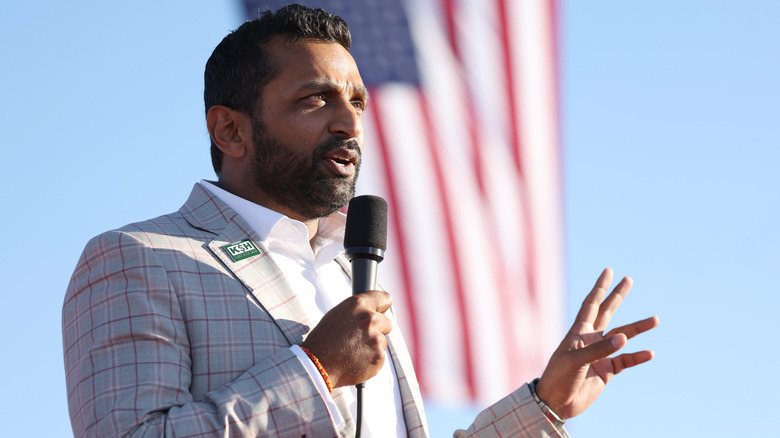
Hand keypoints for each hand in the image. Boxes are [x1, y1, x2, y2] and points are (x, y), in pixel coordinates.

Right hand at [301, 290, 392, 387]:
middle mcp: (370, 319)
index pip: (384, 298)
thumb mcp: (337, 315)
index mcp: (358, 305)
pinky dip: (370, 360)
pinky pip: (379, 357)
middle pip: (387, 323)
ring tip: (352, 352)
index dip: (382, 307)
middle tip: (360, 338)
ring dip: (372, 347)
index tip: (381, 311)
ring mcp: (376, 339)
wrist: (316, 366)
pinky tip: (355, 361)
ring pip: (382, 342)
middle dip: (377, 330)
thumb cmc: (323, 340)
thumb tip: (372, 312)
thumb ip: (358, 312)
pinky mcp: (378, 357)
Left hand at [535, 268, 658, 419]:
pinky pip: (625, 361)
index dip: (599, 288)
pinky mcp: (606, 371)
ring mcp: (599, 355)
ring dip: (637, 328)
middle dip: (617, 296)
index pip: (591, 304)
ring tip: (655, 319)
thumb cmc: (558, 377)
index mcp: (578, 332)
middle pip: (607, 312)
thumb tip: (624, 338)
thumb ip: (599, 350)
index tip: (608, 271)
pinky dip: (637, 357)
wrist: (556, 403)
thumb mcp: (575, 361)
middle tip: (629, 279)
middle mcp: (591, 339)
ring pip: (622, 337)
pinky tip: (649, 353)